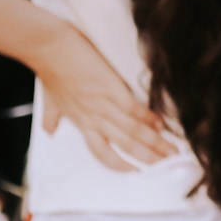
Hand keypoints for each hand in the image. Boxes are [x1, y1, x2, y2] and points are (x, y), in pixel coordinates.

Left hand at [31, 26, 177, 172]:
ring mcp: (103, 105)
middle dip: (148, 158)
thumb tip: (49, 132)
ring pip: (132, 132)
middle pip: (124, 146)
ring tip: (172, 150)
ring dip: (154, 143)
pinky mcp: (111, 88)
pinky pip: (133, 108)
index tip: (137, 172)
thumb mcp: (50, 100)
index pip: (102, 153)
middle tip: (167, 166)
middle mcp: (94, 119)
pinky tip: (162, 123)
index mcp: (82, 122)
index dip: (121, 165)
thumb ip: (52, 117)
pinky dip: (149, 117)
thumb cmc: (50, 70)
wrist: (48, 48)